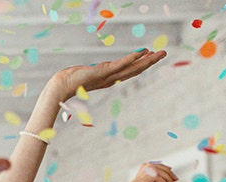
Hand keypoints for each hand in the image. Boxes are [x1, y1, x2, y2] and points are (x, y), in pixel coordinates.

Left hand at [45, 49, 166, 102]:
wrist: (61, 86)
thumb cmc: (70, 81)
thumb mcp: (86, 75)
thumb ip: (94, 73)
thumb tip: (95, 72)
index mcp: (109, 79)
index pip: (129, 70)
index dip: (142, 63)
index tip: (152, 56)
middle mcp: (112, 78)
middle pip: (135, 69)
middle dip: (151, 62)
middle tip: (164, 53)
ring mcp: (108, 76)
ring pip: (132, 68)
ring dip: (147, 60)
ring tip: (159, 53)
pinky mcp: (103, 72)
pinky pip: (120, 64)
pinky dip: (132, 58)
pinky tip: (142, 52)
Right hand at [125, 162, 175, 181]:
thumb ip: (157, 178)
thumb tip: (159, 165)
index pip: (147, 167)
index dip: (162, 168)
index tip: (173, 176)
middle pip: (149, 165)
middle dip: (165, 171)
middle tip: (175, 180)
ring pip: (152, 169)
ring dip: (166, 177)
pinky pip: (152, 176)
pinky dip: (162, 181)